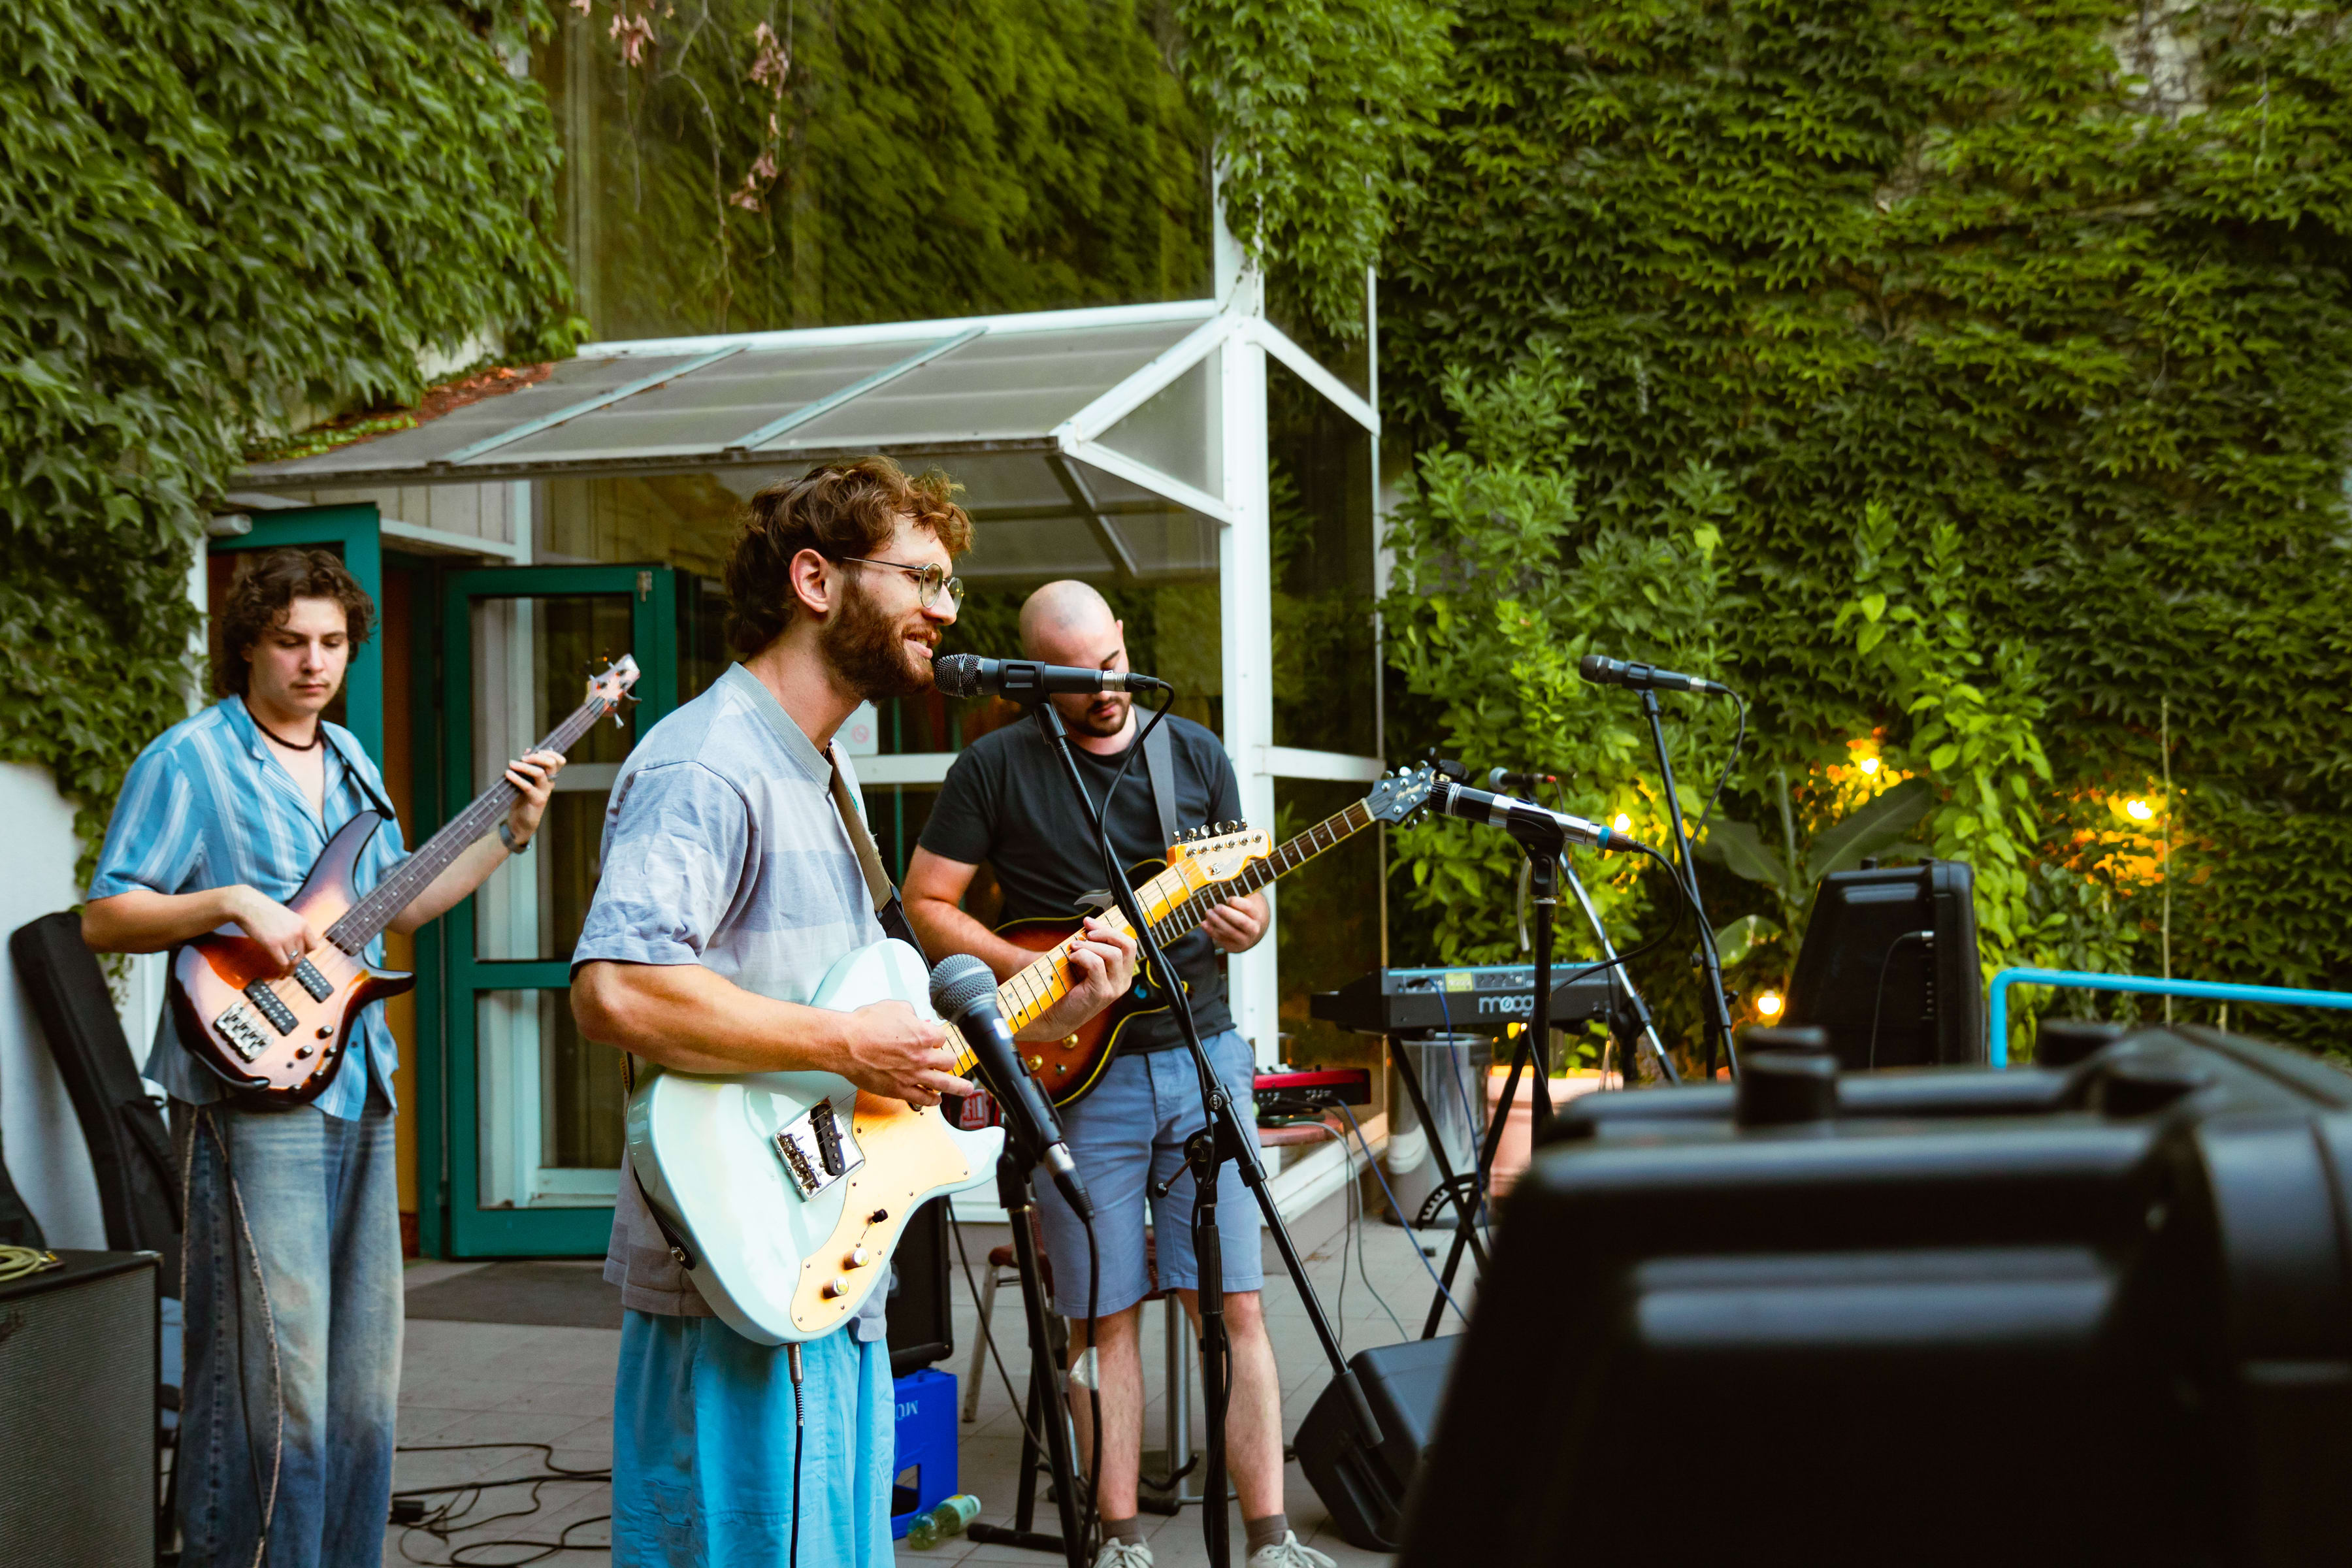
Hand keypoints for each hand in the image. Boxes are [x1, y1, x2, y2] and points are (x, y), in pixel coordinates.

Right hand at [226, 886, 320, 976]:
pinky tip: (279, 971)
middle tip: (289, 968)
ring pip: (293, 960)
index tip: (299, 956)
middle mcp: (297, 931)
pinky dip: (282, 969)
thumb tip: (295, 947)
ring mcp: (286, 938)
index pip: (313, 946)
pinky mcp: (272, 944)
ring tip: (284, 972)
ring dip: (289, 968)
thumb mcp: (287, 917)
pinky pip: (283, 962)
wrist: (247, 905)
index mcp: (302, 924)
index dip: (306, 953)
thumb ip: (293, 930)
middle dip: (295, 962)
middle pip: (302, 955)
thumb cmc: (264, 911)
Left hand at [502, 750, 564, 845]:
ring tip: (512, 764)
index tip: (537, 751)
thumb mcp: (525, 780)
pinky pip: (527, 786)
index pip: (559, 761)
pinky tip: (508, 774)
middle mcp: (549, 783)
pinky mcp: (537, 800)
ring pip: (540, 773)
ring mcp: (544, 792)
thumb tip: (528, 750)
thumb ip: (528, 766)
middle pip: (552, 764)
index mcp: (549, 777)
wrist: (520, 822)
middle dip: (537, 757)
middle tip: (523, 758)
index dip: (550, 753)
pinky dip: (516, 778)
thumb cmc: (522, 800)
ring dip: (524, 766)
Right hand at [838, 999, 972, 1106]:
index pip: (943, 1038)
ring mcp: (913, 1075)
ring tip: (965, 1090)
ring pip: (944, 1084)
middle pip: (949, 1061)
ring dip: (958, 1087)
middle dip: (949, 1061)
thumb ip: (909, 1013)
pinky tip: (936, 1100)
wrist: (846, 1045)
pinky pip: (923, 1098)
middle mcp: (922, 1057)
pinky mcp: (900, 1090)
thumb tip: (914, 1017)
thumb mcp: (893, 1008)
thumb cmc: (864, 1026)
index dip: (938, 1039)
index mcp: (923, 1035)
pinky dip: (932, 1100)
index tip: (936, 1041)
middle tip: (949, 1063)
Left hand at [1022, 916, 1139, 1039]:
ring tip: (1074, 948)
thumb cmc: (1067, 986)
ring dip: (1091, 946)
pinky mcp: (1101, 993)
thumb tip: (1090, 923)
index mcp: (1122, 973)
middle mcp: (1123, 981)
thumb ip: (1091, 946)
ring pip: (1114, 954)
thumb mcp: (1084, 962)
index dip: (1110, 929)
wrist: (1053, 1013)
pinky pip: (1097, 965)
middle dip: (1106, 933)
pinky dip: (1083, 956)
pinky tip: (1072, 958)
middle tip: (1086, 933)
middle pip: (1128, 945)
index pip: (1128, 944)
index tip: (1090, 923)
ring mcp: (1114, 989)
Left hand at [1200, 893, 1267, 953]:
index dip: (1238, 903)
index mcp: (1257, 915)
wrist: (1250, 933)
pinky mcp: (1233, 946)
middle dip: (1227, 914)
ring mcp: (1243, 940)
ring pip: (1229, 931)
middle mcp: (1253, 929)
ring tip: (1208, 912)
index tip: (1228, 898)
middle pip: (1240, 921)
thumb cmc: (1244, 911)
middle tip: (1216, 907)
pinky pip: (1221, 938)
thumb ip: (1240, 892)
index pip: (1249, 908)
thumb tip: (1224, 879)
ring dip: (1217, 922)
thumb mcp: (1247, 901)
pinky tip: (1204, 923)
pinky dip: (1211, 931)